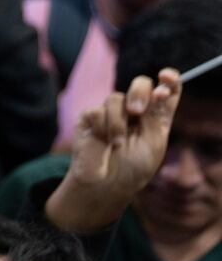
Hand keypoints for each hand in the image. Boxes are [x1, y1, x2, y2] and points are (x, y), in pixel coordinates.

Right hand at [45, 71, 181, 232]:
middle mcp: (136, 112)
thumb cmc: (134, 168)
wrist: (106, 183)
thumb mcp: (154, 143)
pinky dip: (103, 128)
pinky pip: (97, 111)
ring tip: (118, 143)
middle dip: (139, 92)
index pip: (167, 90)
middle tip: (137, 111)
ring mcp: (113, 113)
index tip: (167, 77)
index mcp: (156, 117)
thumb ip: (155, 116)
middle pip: (140, 84)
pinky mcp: (90, 117)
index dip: (169, 79)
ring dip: (118, 122)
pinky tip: (104, 142)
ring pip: (116, 98)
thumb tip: (158, 90)